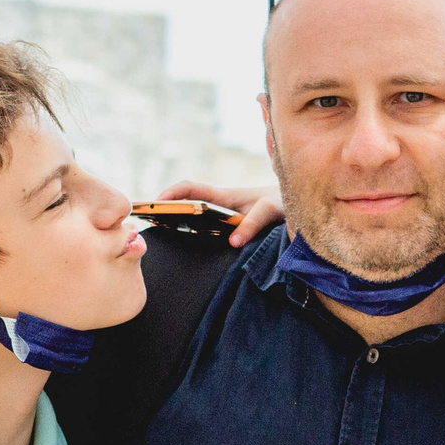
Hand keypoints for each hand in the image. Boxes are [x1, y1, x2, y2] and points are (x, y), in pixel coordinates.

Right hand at [156, 178, 282, 246]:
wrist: (295, 203)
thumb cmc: (280, 203)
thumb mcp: (269, 210)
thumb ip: (253, 223)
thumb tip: (233, 243)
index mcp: (223, 197)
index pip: (189, 189)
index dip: (170, 194)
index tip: (156, 205)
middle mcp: (218, 206)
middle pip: (184, 206)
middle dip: (164, 214)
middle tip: (148, 229)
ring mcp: (221, 218)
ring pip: (192, 222)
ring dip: (176, 228)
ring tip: (161, 244)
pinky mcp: (228, 230)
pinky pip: (204, 234)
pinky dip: (193, 240)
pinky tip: (187, 256)